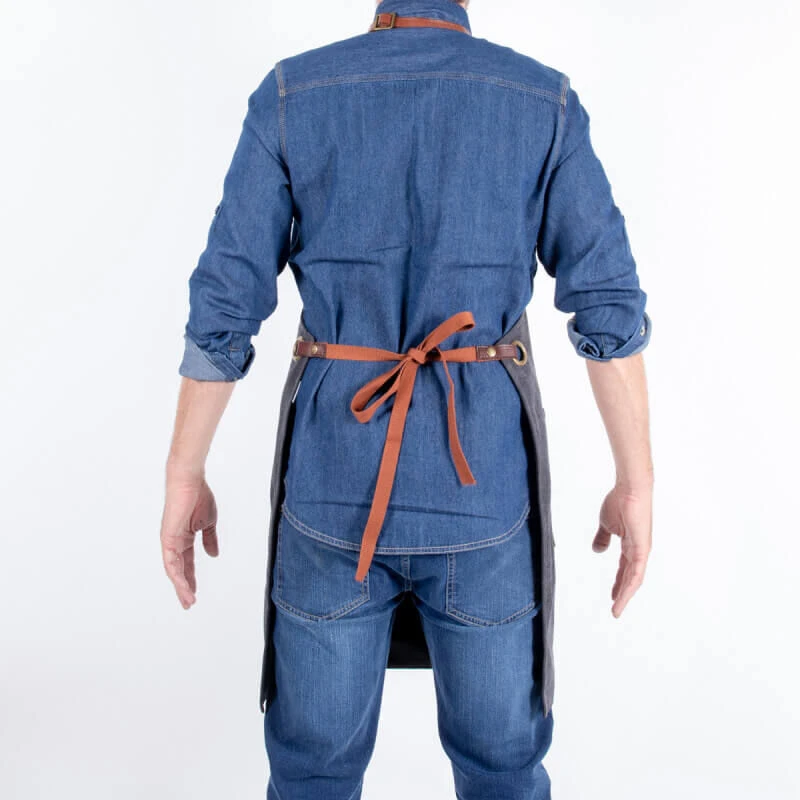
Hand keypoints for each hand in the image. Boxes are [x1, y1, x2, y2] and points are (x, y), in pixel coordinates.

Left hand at [160, 473, 219, 608]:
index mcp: (184, 537)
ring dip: (181, 586)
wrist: (190, 481)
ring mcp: (170, 541)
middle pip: (179, 570)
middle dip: (184, 587)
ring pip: (174, 570)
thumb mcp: (208, 523)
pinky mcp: (168, 538)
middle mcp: (174, 542)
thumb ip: (209, 540)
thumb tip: (213, 555)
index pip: (187, 563)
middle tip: (189, 603)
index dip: (191, 578)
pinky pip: (171, 562)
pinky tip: (183, 586)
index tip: (195, 592)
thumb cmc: (198, 496)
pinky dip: (177, 575)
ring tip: (188, 600)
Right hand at [592, 484, 651, 617]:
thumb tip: (597, 550)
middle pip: (630, 578)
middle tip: (615, 608)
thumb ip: (602, 538)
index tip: (612, 596)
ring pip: (634, 580)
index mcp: (630, 545)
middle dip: (622, 593)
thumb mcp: (606, 524)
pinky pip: (636, 573)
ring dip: (625, 595)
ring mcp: (641, 550)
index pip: (624, 569)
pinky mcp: (642, 549)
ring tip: (617, 609)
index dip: (618, 582)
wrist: (630, 489)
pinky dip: (629, 586)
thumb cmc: (619, 501)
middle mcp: (638, 550)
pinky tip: (623, 596)